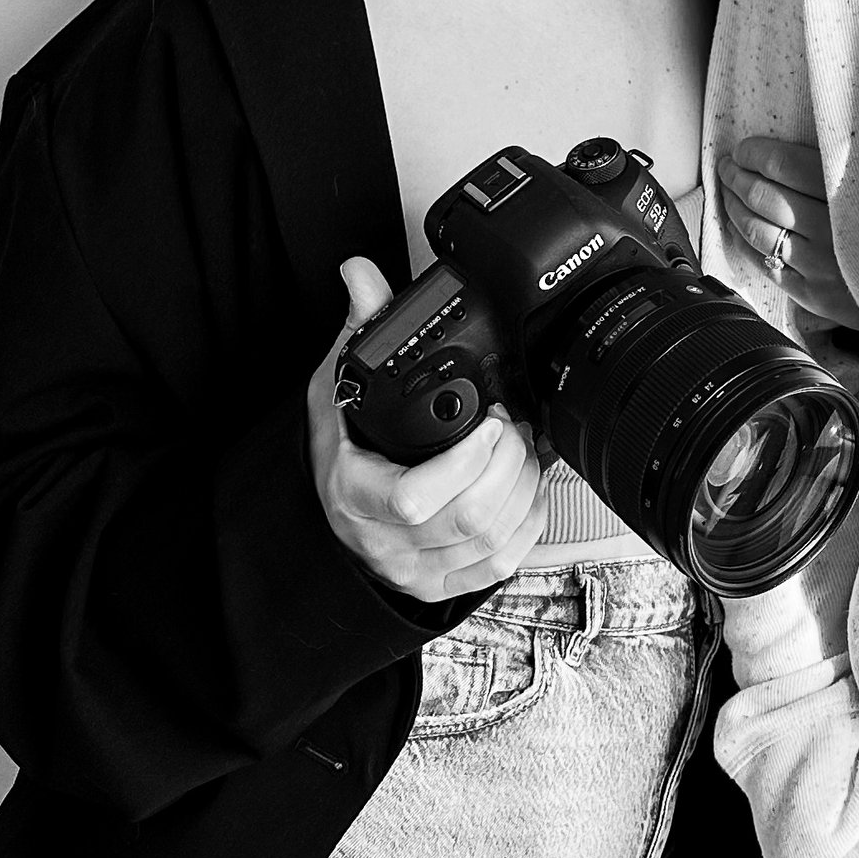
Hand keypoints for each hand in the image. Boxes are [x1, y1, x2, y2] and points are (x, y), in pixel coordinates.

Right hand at [307, 257, 550, 603]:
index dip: (466, 462)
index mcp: (356, 493)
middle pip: (469, 519)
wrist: (330, 514)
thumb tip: (360, 274)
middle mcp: (385, 539)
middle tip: (517, 426)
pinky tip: (526, 490)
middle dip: (510, 464)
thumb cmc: (338, 451)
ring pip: (491, 541)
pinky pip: (499, 564)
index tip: (491, 420)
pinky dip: (528, 523)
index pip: (415, 499)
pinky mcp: (442, 583)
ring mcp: (416, 567)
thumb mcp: (336, 386)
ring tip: (525, 450)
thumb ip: (357, 330)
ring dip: (524, 488)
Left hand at [720, 135, 858, 342]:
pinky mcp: (813, 295)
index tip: (744, 149)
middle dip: (737, 177)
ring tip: (729, 192)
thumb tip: (797, 139)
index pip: (784, 165)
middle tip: (728, 166)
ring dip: (734, 207)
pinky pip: (765, 265)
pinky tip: (738, 227)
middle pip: (765, 197)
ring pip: (759, 231)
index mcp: (851, 194)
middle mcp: (832, 231)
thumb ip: (843, 164)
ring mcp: (820, 266)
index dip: (754, 154)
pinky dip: (744, 242)